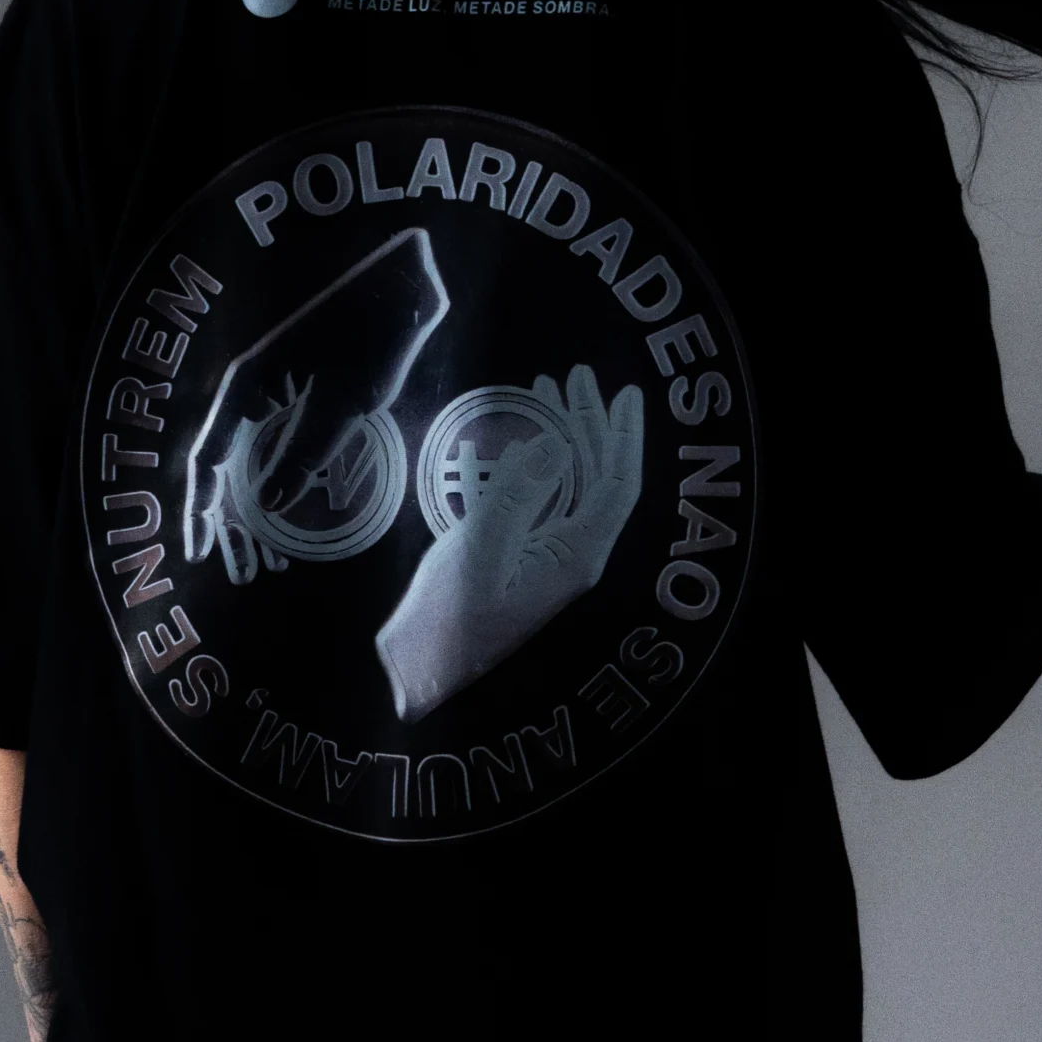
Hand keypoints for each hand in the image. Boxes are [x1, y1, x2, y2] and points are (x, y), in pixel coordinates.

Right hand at [184, 228, 446, 582]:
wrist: (405, 284)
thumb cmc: (373, 334)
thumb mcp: (343, 402)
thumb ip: (305, 453)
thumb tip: (271, 507)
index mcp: (247, 385)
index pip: (207, 457)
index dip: (199, 508)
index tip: (199, 553)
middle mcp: (254, 387)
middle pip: (225, 464)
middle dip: (228, 519)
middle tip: (237, 570)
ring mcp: (279, 388)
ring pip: (253, 457)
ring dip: (255, 506)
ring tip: (263, 555)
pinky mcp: (307, 390)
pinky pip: (280, 443)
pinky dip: (281, 480)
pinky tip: (293, 509)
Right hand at [375, 365, 644, 721]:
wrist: (418, 667)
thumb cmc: (447, 622)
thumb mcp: (479, 556)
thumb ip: (515, 498)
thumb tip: (550, 444)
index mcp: (575, 556)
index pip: (616, 486)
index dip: (623, 436)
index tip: (623, 391)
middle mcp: (569, 553)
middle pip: (597, 476)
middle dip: (591, 422)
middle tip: (577, 375)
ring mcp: (544, 552)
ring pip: (569, 481)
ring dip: (564, 434)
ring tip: (549, 390)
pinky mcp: (517, 553)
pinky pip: (540, 494)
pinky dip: (535, 457)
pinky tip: (523, 435)